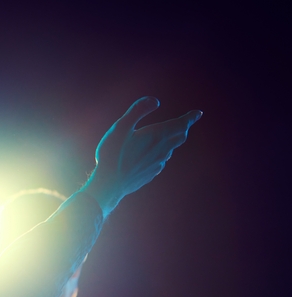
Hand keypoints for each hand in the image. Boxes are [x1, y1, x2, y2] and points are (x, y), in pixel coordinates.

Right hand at [83, 97, 201, 216]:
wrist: (109, 185)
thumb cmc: (113, 154)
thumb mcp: (120, 127)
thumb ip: (137, 111)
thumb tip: (155, 101)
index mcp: (157, 136)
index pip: (181, 124)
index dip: (191, 117)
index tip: (198, 113)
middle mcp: (162, 150)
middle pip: (180, 137)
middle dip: (183, 128)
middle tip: (184, 123)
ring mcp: (157, 164)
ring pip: (170, 150)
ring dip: (170, 142)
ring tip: (164, 138)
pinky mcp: (150, 174)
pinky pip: (160, 162)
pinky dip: (160, 155)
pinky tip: (150, 156)